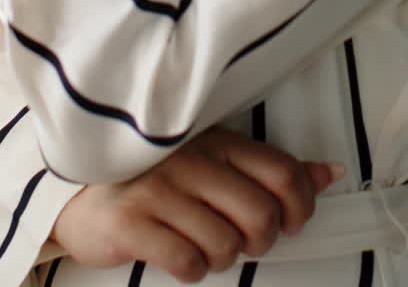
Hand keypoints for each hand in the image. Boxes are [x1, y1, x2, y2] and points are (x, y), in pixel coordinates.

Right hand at [50, 125, 342, 281]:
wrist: (76, 186)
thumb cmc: (154, 174)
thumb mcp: (213, 158)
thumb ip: (268, 168)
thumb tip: (331, 174)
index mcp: (216, 139)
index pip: (282, 171)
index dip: (300, 206)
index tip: (290, 221)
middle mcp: (191, 159)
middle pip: (260, 216)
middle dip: (259, 242)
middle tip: (241, 240)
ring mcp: (160, 189)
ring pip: (226, 246)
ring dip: (220, 257)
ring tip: (200, 242)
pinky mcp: (132, 222)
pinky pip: (187, 263)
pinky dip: (190, 269)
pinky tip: (176, 252)